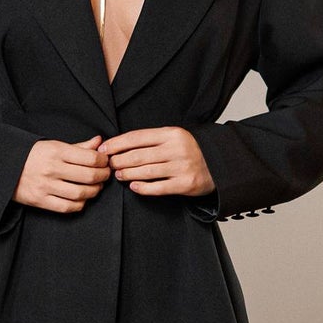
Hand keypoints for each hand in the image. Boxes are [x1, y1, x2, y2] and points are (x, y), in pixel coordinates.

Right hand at [14, 134, 111, 212]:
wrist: (4, 167)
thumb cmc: (31, 155)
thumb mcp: (53, 145)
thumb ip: (78, 147)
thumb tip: (99, 142)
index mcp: (56, 151)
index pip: (90, 158)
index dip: (103, 162)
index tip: (105, 162)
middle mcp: (51, 168)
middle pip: (89, 176)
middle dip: (103, 176)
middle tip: (105, 175)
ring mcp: (45, 186)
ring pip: (81, 193)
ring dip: (94, 191)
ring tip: (96, 187)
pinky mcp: (40, 200)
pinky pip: (67, 207)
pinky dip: (80, 204)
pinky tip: (82, 198)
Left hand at [97, 126, 214, 198]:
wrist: (218, 165)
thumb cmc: (189, 151)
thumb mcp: (173, 138)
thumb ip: (151, 140)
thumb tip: (119, 145)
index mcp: (172, 133)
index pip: (137, 137)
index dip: (117, 143)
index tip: (104, 149)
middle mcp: (177, 149)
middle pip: (139, 155)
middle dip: (119, 160)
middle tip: (108, 165)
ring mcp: (182, 167)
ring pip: (146, 171)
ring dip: (128, 174)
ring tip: (118, 175)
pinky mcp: (185, 184)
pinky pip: (158, 188)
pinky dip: (143, 188)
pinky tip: (133, 187)